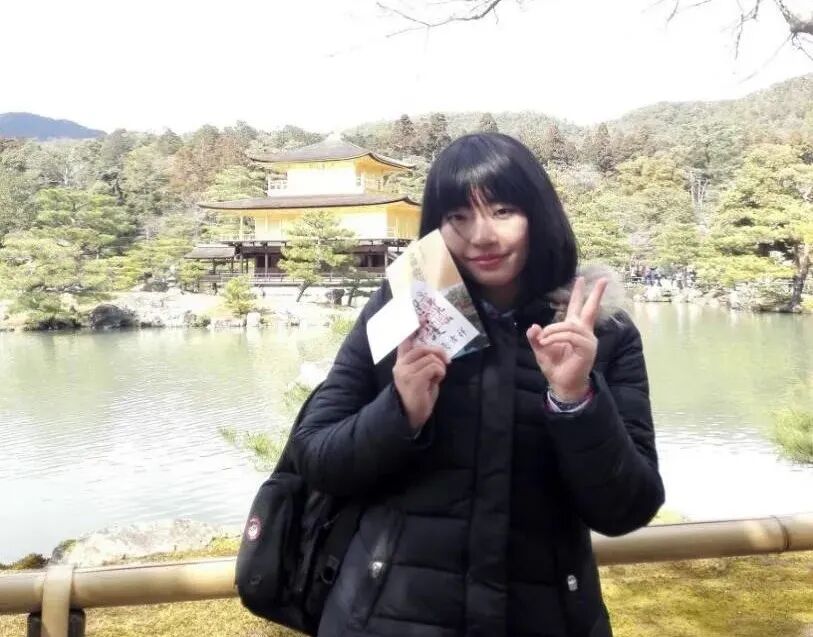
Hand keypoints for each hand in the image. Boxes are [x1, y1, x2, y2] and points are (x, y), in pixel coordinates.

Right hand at [393, 336, 447, 429]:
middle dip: (439, 353)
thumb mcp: (421, 375)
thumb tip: (438, 353)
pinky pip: (434, 367)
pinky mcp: (414, 379)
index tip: (421, 317)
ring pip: (431, 358)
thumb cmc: (419, 395)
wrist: (411, 415)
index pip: (404, 341)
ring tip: (437, 378)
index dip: (412, 328)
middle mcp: (401, 365)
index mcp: (402, 362)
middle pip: (424, 348)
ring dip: (440, 367)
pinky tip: (436, 381)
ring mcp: (406, 371)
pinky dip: (440, 373)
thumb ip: (425, 362)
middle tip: (446, 361)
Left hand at [526, 276, 607, 401]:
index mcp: (574, 330)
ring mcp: (587, 340)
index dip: (579, 293)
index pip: (578, 308)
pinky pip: (571, 336)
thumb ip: (536, 338)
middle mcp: (584, 332)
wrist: (562, 384)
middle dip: (595, 294)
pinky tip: (548, 342)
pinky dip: (557, 337)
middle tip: (604, 279)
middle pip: (591, 309)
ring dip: (554, 330)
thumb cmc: (554, 366)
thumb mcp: (540, 349)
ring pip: (570, 326)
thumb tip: (533, 326)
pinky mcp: (587, 349)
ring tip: (544, 338)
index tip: (581, 278)